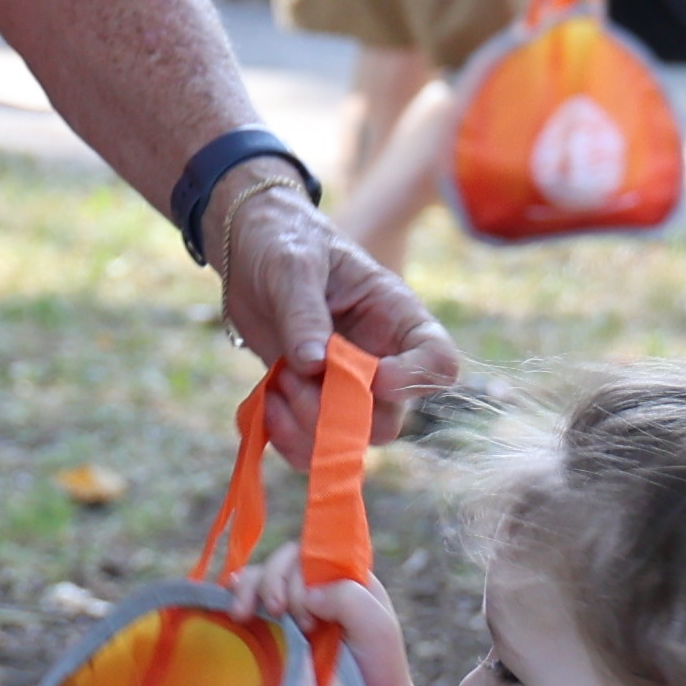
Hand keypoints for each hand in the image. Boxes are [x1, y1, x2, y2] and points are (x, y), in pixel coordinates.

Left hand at [205, 170, 460, 426]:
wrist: (247, 250)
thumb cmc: (283, 241)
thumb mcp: (293, 264)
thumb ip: (304, 312)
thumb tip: (314, 363)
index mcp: (395, 317)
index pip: (438, 364)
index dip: (412, 381)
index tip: (368, 374)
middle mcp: (378, 358)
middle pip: (386, 420)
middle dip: (338, 414)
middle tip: (295, 376)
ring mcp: (342, 384)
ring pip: (346, 440)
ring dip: (306, 428)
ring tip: (276, 384)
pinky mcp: (307, 399)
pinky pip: (309, 445)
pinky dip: (285, 438)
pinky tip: (265, 401)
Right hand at [224, 549, 412, 684]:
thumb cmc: (378, 667)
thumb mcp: (378, 628)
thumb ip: (349, 599)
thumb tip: (308, 594)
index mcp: (344, 577)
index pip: (310, 553)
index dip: (297, 574)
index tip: (303, 610)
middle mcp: (317, 585)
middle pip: (281, 563)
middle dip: (273, 583)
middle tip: (280, 614)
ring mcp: (294, 606)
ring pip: (260, 578)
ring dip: (248, 589)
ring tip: (242, 614)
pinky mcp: (275, 627)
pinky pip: (249, 601)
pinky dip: (236, 597)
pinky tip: (231, 608)